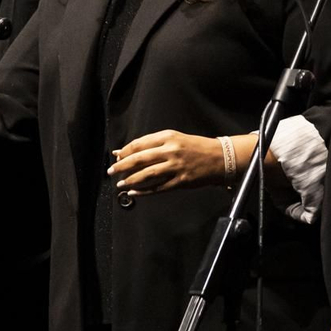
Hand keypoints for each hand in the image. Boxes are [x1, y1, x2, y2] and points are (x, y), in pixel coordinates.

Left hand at [109, 129, 240, 194]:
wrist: (220, 158)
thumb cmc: (195, 147)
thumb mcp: (176, 138)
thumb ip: (154, 144)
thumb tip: (129, 151)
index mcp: (168, 137)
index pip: (140, 144)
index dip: (125, 151)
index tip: (116, 156)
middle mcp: (171, 150)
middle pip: (140, 158)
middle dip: (122, 166)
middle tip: (111, 171)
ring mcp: (176, 167)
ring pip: (147, 174)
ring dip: (130, 180)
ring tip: (120, 184)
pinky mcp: (181, 181)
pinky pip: (158, 187)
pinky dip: (144, 191)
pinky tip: (134, 193)